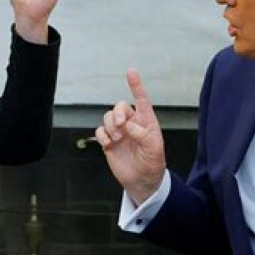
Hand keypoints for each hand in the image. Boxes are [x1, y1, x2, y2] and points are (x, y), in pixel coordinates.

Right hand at [95, 69, 165, 205]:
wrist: (142, 182)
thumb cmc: (152, 164)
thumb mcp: (154, 150)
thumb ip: (143, 135)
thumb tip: (129, 126)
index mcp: (146, 122)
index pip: (141, 99)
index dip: (136, 85)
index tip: (131, 72)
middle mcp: (132, 123)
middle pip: (120, 106)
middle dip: (118, 113)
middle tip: (121, 127)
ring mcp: (120, 132)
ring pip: (108, 117)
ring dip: (110, 125)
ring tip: (117, 139)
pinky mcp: (109, 142)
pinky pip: (100, 130)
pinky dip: (102, 135)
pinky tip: (108, 144)